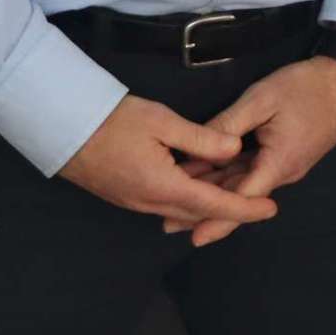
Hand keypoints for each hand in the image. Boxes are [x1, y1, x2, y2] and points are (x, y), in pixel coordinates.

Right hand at [58, 95, 279, 229]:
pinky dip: (190, 200)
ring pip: (183, 211)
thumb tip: (234, 148)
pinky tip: (201, 185)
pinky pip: (167, 205)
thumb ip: (201, 138)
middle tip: (260, 200)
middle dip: (231, 210)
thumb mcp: (162, 121)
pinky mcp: (127, 196)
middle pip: (200, 213)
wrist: (64, 128)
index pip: (214, 204)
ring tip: (237, 192)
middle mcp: (151, 203)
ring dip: (210, 205)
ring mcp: (136, 203)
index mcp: (164, 187)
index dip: (245, 207)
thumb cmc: (113, 120)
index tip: (271, 209)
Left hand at [171, 48, 335, 246]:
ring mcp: (286, 164)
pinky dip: (231, 176)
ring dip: (216, 191)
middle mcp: (283, 172)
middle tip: (169, 222)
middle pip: (241, 196)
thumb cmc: (306, 87)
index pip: (242, 199)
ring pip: (246, 184)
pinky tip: (208, 175)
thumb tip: (198, 144)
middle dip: (207, 209)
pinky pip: (254, 171)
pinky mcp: (285, 154)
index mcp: (278, 163)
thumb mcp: (263, 99)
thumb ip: (229, 124)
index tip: (193, 236)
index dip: (216, 217)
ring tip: (180, 201)